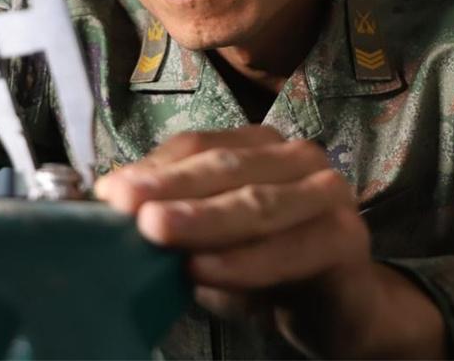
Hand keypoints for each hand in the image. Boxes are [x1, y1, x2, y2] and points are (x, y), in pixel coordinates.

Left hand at [93, 125, 445, 357]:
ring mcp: (327, 193)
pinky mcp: (345, 238)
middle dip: (170, 188)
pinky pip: (289, 250)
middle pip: (224, 169)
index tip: (108, 192)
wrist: (340, 306)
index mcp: (259, 146)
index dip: (154, 167)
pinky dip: (243, 262)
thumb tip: (110, 201)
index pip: (199, 147)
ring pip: (256, 204)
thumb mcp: (210, 240)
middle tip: (125, 206)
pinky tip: (204, 271)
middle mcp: (296, 158)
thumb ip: (172, 216)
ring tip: (156, 231)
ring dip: (202, 219)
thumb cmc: (264, 265)